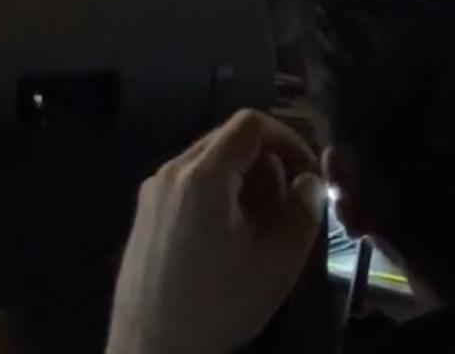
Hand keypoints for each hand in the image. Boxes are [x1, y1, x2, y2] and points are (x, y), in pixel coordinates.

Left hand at [105, 109, 324, 353]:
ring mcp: (153, 192)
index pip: (251, 124)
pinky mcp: (145, 215)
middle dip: (267, 166)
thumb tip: (310, 183)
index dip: (288, 140)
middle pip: (229, 141)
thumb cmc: (215, 306)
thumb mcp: (275, 264)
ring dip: (244, 184)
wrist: (150, 353)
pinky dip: (218, 196)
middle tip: (287, 211)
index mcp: (203, 174)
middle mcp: (172, 171)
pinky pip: (190, 186)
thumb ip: (302, 213)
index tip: (307, 176)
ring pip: (210, 164)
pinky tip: (228, 242)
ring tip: (260, 231)